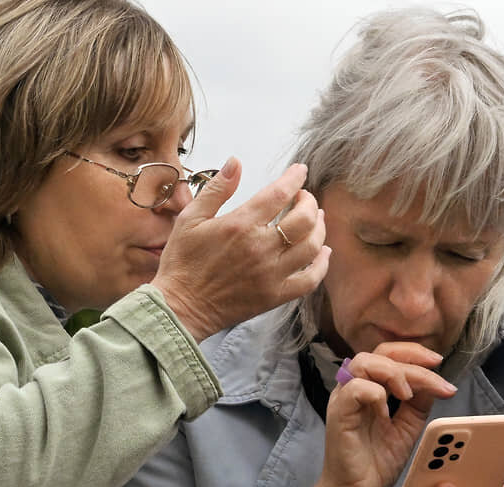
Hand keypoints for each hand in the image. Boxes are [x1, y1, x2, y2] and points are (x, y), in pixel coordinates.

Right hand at [152, 157, 329, 341]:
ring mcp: (271, 274)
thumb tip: (235, 162)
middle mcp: (260, 248)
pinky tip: (323, 252)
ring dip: (319, 228)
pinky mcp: (275, 295)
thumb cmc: (182, 262)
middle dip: (309, 202)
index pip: (279, 194)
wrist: (180, 307)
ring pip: (312, 246)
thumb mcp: (190, 218)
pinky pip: (310, 279)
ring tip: (316, 219)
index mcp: (240, 225)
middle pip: (304, 219)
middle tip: (304, 197)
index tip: (300, 171)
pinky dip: (322, 264)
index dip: (295, 178)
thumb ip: (217, 189)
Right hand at [305, 342, 456, 486]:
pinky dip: (376, 395)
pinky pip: (356, 389)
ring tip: (408, 396)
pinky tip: (387, 413)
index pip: (389, 354)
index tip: (439, 362)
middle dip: (411, 359)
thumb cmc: (376, 462)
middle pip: (378, 352)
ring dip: (394, 373)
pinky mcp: (338, 413)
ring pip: (364, 362)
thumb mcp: (407, 428)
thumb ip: (418, 404)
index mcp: (370, 387)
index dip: (414, 353)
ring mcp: (344, 399)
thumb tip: (434, 382)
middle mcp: (354, 387)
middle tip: (435, 374)